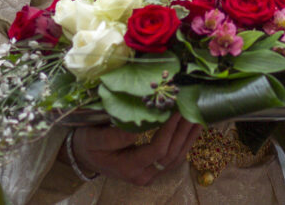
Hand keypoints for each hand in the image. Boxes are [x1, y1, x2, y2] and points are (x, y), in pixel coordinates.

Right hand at [66, 113, 202, 186]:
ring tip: (199, 117)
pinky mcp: (154, 169)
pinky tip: (192, 128)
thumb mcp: (95, 137)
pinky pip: (174, 158)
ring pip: (176, 159)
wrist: (85, 155)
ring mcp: (150, 174)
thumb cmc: (89, 143)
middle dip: (184, 132)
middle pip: (171, 155)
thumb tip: (138, 129)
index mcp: (129, 168)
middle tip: (193, 110)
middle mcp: (143, 175)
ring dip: (189, 138)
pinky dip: (185, 143)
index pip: (157, 150)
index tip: (177, 110)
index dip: (170, 130)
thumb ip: (114, 136)